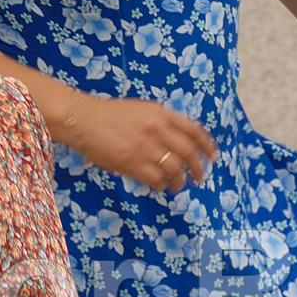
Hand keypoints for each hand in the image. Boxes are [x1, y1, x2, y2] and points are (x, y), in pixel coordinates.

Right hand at [68, 94, 218, 193]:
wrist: (82, 119)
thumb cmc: (110, 114)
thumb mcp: (141, 110)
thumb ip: (162, 122)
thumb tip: (181, 142)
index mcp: (160, 113)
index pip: (194, 130)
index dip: (207, 146)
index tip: (213, 157)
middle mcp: (157, 129)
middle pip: (189, 153)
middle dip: (199, 168)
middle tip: (200, 177)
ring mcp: (145, 147)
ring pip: (175, 170)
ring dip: (180, 181)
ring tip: (178, 185)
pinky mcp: (133, 163)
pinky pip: (157, 180)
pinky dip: (161, 185)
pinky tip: (159, 186)